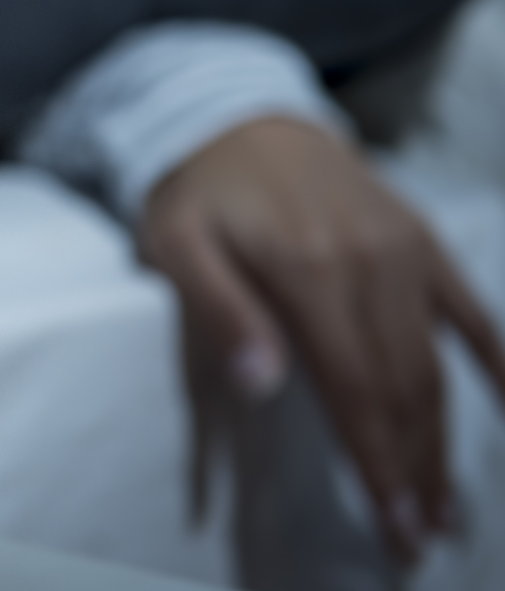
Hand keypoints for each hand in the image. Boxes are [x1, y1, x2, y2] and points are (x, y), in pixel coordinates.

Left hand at [138, 115, 504, 557]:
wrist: (235, 115)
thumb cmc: (198, 193)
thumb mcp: (177, 243)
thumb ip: (218, 311)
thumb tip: (263, 384)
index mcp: (310, 272)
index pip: (355, 389)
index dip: (378, 461)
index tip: (393, 524)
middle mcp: (372, 264)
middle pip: (405, 387)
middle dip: (415, 468)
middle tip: (421, 533)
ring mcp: (406, 252)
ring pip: (437, 362)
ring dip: (445, 437)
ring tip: (446, 501)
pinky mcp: (424, 240)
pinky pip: (470, 310)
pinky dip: (497, 359)